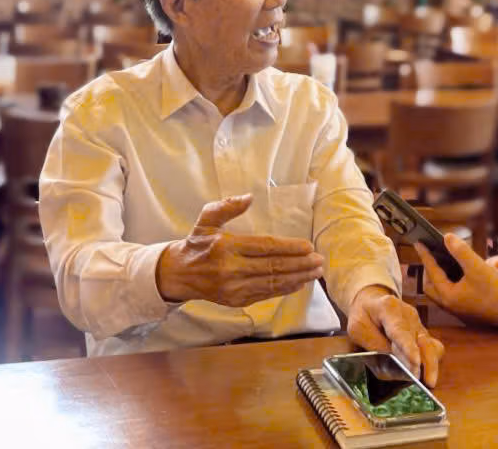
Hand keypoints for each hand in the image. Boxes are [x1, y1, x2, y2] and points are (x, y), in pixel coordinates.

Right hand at [155, 194, 323, 305]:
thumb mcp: (207, 219)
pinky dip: (285, 289)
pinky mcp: (236, 300)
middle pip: (273, 267)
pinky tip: (299, 283)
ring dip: (298, 278)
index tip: (308, 246)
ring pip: (272, 283)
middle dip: (300, 264)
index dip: (289, 248)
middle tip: (319, 260)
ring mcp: (234, 288)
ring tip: (315, 272)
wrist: (178, 274)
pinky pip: (266, 294)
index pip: (265, 248)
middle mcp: (231, 270)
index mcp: (227, 248)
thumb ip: (227, 207)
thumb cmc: (197, 243)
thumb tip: (249, 197)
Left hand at [346, 285, 444, 386]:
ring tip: (428, 382)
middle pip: (423, 340)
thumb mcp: (357, 329)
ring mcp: (418, 324)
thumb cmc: (363, 315)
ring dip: (432, 365)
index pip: (400, 330)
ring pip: (432, 346)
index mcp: (389, 309)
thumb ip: (374, 344)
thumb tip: (393, 363)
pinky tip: (426, 374)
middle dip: (427, 362)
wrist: (371, 301)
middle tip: (428, 383)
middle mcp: (409, 316)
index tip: (415, 362)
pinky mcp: (422, 334)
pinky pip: (433, 348)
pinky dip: (431, 362)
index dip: (409, 348)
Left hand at [415, 234, 497, 327]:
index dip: (425, 255)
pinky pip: (453, 294)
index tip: (419, 242)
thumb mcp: (478, 266)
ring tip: (444, 260)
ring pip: (442, 291)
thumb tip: (446, 237)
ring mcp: (460, 310)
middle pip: (431, 286)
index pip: (431, 272)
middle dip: (429, 269)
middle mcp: (451, 306)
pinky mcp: (470, 311)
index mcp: (448, 296)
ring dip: (440, 276)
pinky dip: (451, 282)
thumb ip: (460, 250)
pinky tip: (462, 273)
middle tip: (431, 252)